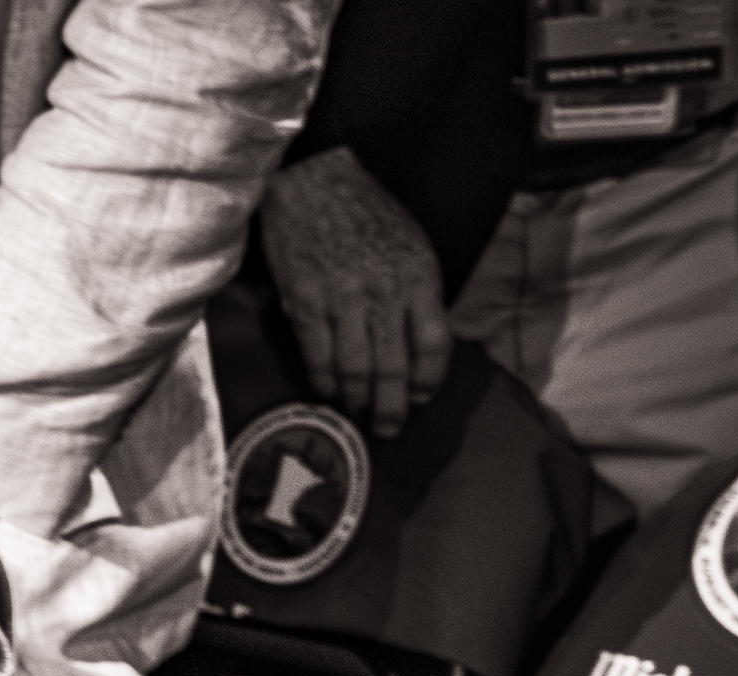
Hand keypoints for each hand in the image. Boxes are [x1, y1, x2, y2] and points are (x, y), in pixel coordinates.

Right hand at [259, 148, 451, 438]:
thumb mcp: (411, 245)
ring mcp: (342, 300)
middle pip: (393, 366)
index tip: (421, 396)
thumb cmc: (367, 215)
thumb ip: (417, 293)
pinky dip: (324, 382)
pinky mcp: (305, 303)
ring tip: (357, 416)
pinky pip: (317, 357)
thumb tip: (417, 344)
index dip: (428, 379)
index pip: (433, 344)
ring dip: (357, 401)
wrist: (315, 184)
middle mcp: (383, 293)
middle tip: (389, 428)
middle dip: (391, 406)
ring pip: (355, 369)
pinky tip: (328, 392)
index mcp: (417, 277)